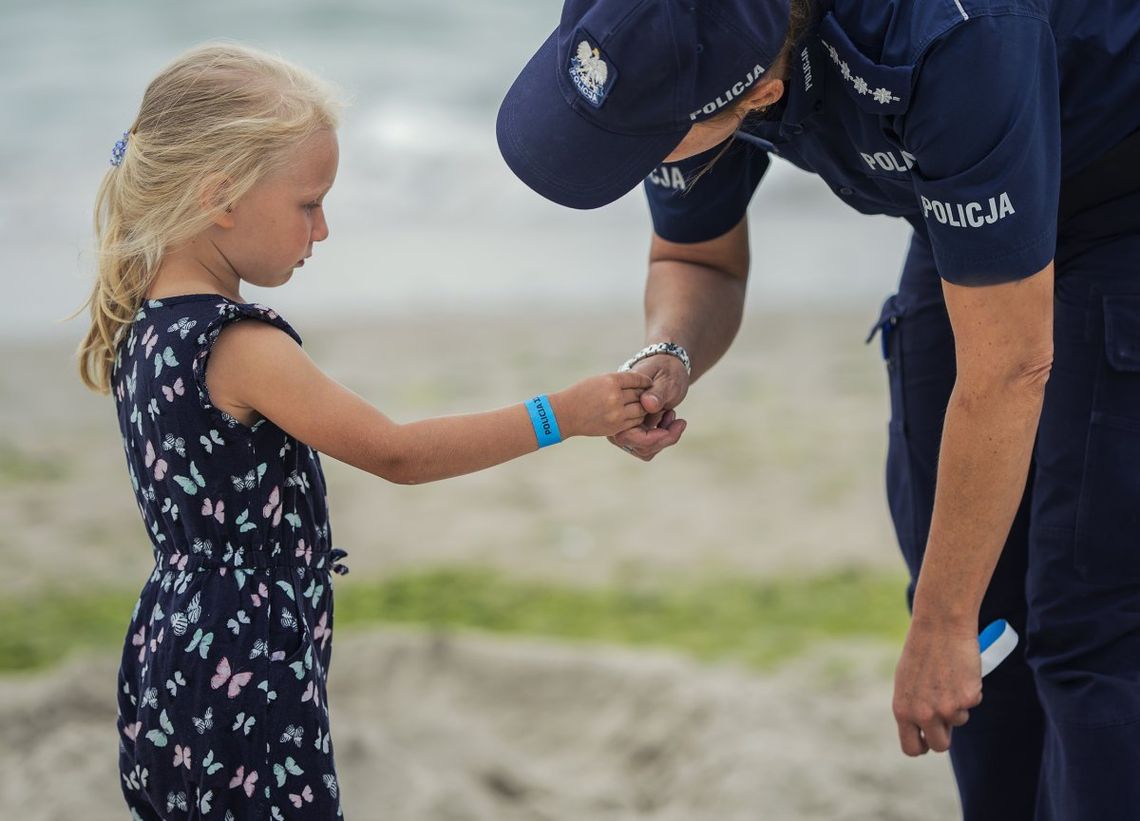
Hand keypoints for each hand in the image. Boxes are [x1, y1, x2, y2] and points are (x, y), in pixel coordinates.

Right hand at [551, 371, 652, 437]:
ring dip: (643, 407)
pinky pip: (635, 421)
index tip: (649, 382)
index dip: (645, 381)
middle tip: (649, 395)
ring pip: (641, 409)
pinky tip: (636, 415)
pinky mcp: (616, 426)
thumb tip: (638, 383)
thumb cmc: (580, 394)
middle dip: (645, 394)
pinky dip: (638, 418)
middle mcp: (615, 396)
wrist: (565, 414)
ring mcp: (617, 413)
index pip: (637, 379)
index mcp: (610, 381)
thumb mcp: (598, 381)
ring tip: (643, 406)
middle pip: (640, 394)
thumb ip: (617, 381)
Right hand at [609, 354, 688, 459]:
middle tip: (680, 421)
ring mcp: (627, 428)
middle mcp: (618, 421)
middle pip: (638, 446)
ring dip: (664, 437)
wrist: (665, 367)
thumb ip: (656, 391)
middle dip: (662, 439)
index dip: (651, 437)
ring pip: (645, 449)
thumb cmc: (663, 369)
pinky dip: (664, 436)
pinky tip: (670, 419)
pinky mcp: (638, 430)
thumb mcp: (663, 377)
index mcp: (617, 405)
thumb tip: (648, 404)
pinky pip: (650, 445)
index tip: (673, 423)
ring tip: (673, 414)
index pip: (628, 436)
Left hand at [892, 619, 981, 755]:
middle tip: (947, 714)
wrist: (940, 626)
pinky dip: (971, 690)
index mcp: (903, 710)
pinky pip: (973, 703)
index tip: (928, 740)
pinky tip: (961, 670)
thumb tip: (923, 727)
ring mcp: (947, 708)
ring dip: (958, 706)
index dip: (922, 746)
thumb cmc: (921, 650)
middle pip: (940, 745)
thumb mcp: (907, 681)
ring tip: (949, 678)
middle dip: (945, 735)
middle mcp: (923, 714)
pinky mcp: (968, 699)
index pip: (911, 748)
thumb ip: (913, 706)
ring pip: (959, 722)